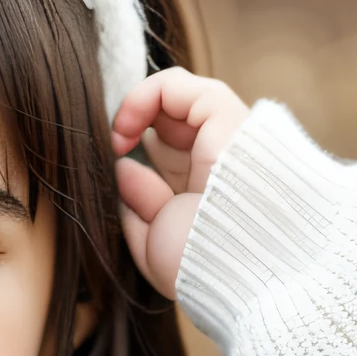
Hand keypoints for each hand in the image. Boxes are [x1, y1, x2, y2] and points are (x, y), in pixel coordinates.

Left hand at [110, 68, 248, 293]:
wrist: (242, 270)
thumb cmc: (203, 269)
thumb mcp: (156, 246)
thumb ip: (139, 210)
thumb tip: (125, 167)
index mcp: (205, 194)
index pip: (168, 159)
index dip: (139, 156)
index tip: (117, 169)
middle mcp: (216, 162)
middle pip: (169, 129)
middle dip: (137, 134)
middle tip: (114, 151)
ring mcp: (223, 138)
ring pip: (176, 101)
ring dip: (136, 110)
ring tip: (118, 136)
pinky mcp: (226, 119)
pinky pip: (179, 85)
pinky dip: (143, 94)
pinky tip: (125, 126)